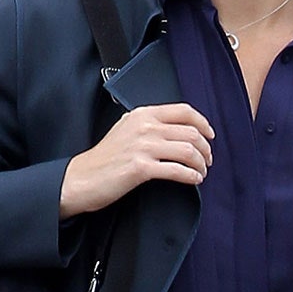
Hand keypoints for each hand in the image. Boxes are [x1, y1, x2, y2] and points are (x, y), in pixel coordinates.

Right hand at [59, 103, 214, 217]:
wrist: (82, 177)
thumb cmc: (105, 157)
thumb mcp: (126, 128)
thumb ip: (148, 123)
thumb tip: (175, 127)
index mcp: (142, 114)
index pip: (183, 111)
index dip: (203, 123)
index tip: (210, 135)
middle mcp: (144, 127)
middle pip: (191, 132)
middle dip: (205, 148)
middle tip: (208, 160)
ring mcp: (142, 147)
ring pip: (188, 150)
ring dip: (201, 163)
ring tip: (202, 171)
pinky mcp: (141, 168)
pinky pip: (177, 170)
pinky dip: (191, 176)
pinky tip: (194, 180)